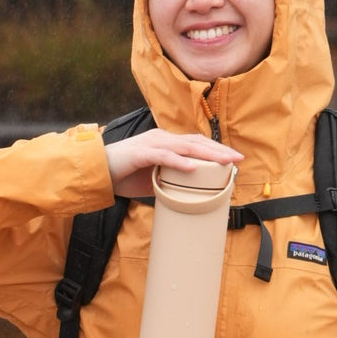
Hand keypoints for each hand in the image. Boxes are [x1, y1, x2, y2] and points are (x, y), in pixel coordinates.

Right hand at [106, 129, 242, 198]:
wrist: (97, 172)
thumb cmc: (124, 176)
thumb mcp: (152, 180)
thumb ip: (168, 184)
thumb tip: (186, 198)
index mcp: (166, 143)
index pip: (196, 144)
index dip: (216, 150)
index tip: (233, 160)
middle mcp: (162, 139)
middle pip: (196, 142)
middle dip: (219, 150)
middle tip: (239, 159)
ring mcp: (152, 144)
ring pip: (185, 146)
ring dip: (207, 154)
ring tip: (225, 161)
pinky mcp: (141, 153)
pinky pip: (164, 156)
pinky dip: (179, 162)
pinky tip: (193, 168)